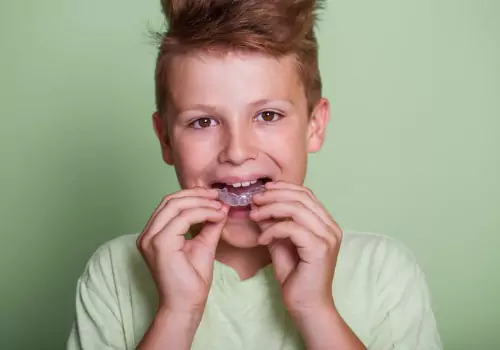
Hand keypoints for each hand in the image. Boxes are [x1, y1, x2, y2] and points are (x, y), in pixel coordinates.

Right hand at [137, 187, 228, 314]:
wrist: (187, 304)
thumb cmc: (192, 279)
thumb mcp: (203, 244)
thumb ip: (209, 224)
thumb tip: (220, 206)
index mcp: (153, 233)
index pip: (170, 204)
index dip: (192, 195)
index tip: (214, 196)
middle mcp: (147, 234)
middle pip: (171, 200)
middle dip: (197, 195)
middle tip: (218, 197)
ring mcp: (151, 238)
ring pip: (175, 205)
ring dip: (201, 203)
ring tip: (219, 207)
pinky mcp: (160, 243)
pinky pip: (182, 218)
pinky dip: (202, 212)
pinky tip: (216, 216)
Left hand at [250, 181, 341, 316]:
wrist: (306, 306)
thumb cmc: (296, 277)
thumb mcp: (281, 244)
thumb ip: (274, 225)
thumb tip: (258, 206)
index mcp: (326, 223)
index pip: (306, 194)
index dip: (283, 188)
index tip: (262, 191)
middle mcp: (331, 227)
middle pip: (301, 197)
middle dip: (274, 195)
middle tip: (254, 201)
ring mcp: (328, 237)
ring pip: (296, 209)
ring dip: (270, 209)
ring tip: (253, 216)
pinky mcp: (319, 249)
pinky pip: (292, 228)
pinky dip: (273, 230)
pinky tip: (262, 240)